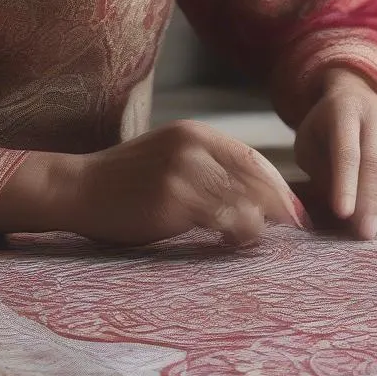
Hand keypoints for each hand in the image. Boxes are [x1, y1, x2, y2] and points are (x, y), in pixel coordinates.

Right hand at [65, 120, 307, 246]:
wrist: (79, 188)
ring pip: (243, 200)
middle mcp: (193, 145)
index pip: (252, 159)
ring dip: (257, 225)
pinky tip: (230, 242)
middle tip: (297, 230)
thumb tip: (255, 197)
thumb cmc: (126, 182)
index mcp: (195, 133)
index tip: (296, 211)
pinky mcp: (173, 197)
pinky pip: (221, 219)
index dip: (278, 186)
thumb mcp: (170, 158)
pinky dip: (235, 234)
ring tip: (252, 241)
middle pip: (255, 177)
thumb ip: (208, 168)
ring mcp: (183, 170)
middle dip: (280, 206)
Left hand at [293, 70, 376, 238]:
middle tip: (364, 233)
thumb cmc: (327, 127)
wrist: (361, 96)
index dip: (345, 184)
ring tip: (375, 230)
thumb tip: (341, 210)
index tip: (342, 214)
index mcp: (346, 112)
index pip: (347, 152)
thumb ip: (320, 171)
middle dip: (371, 202)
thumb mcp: (310, 141)